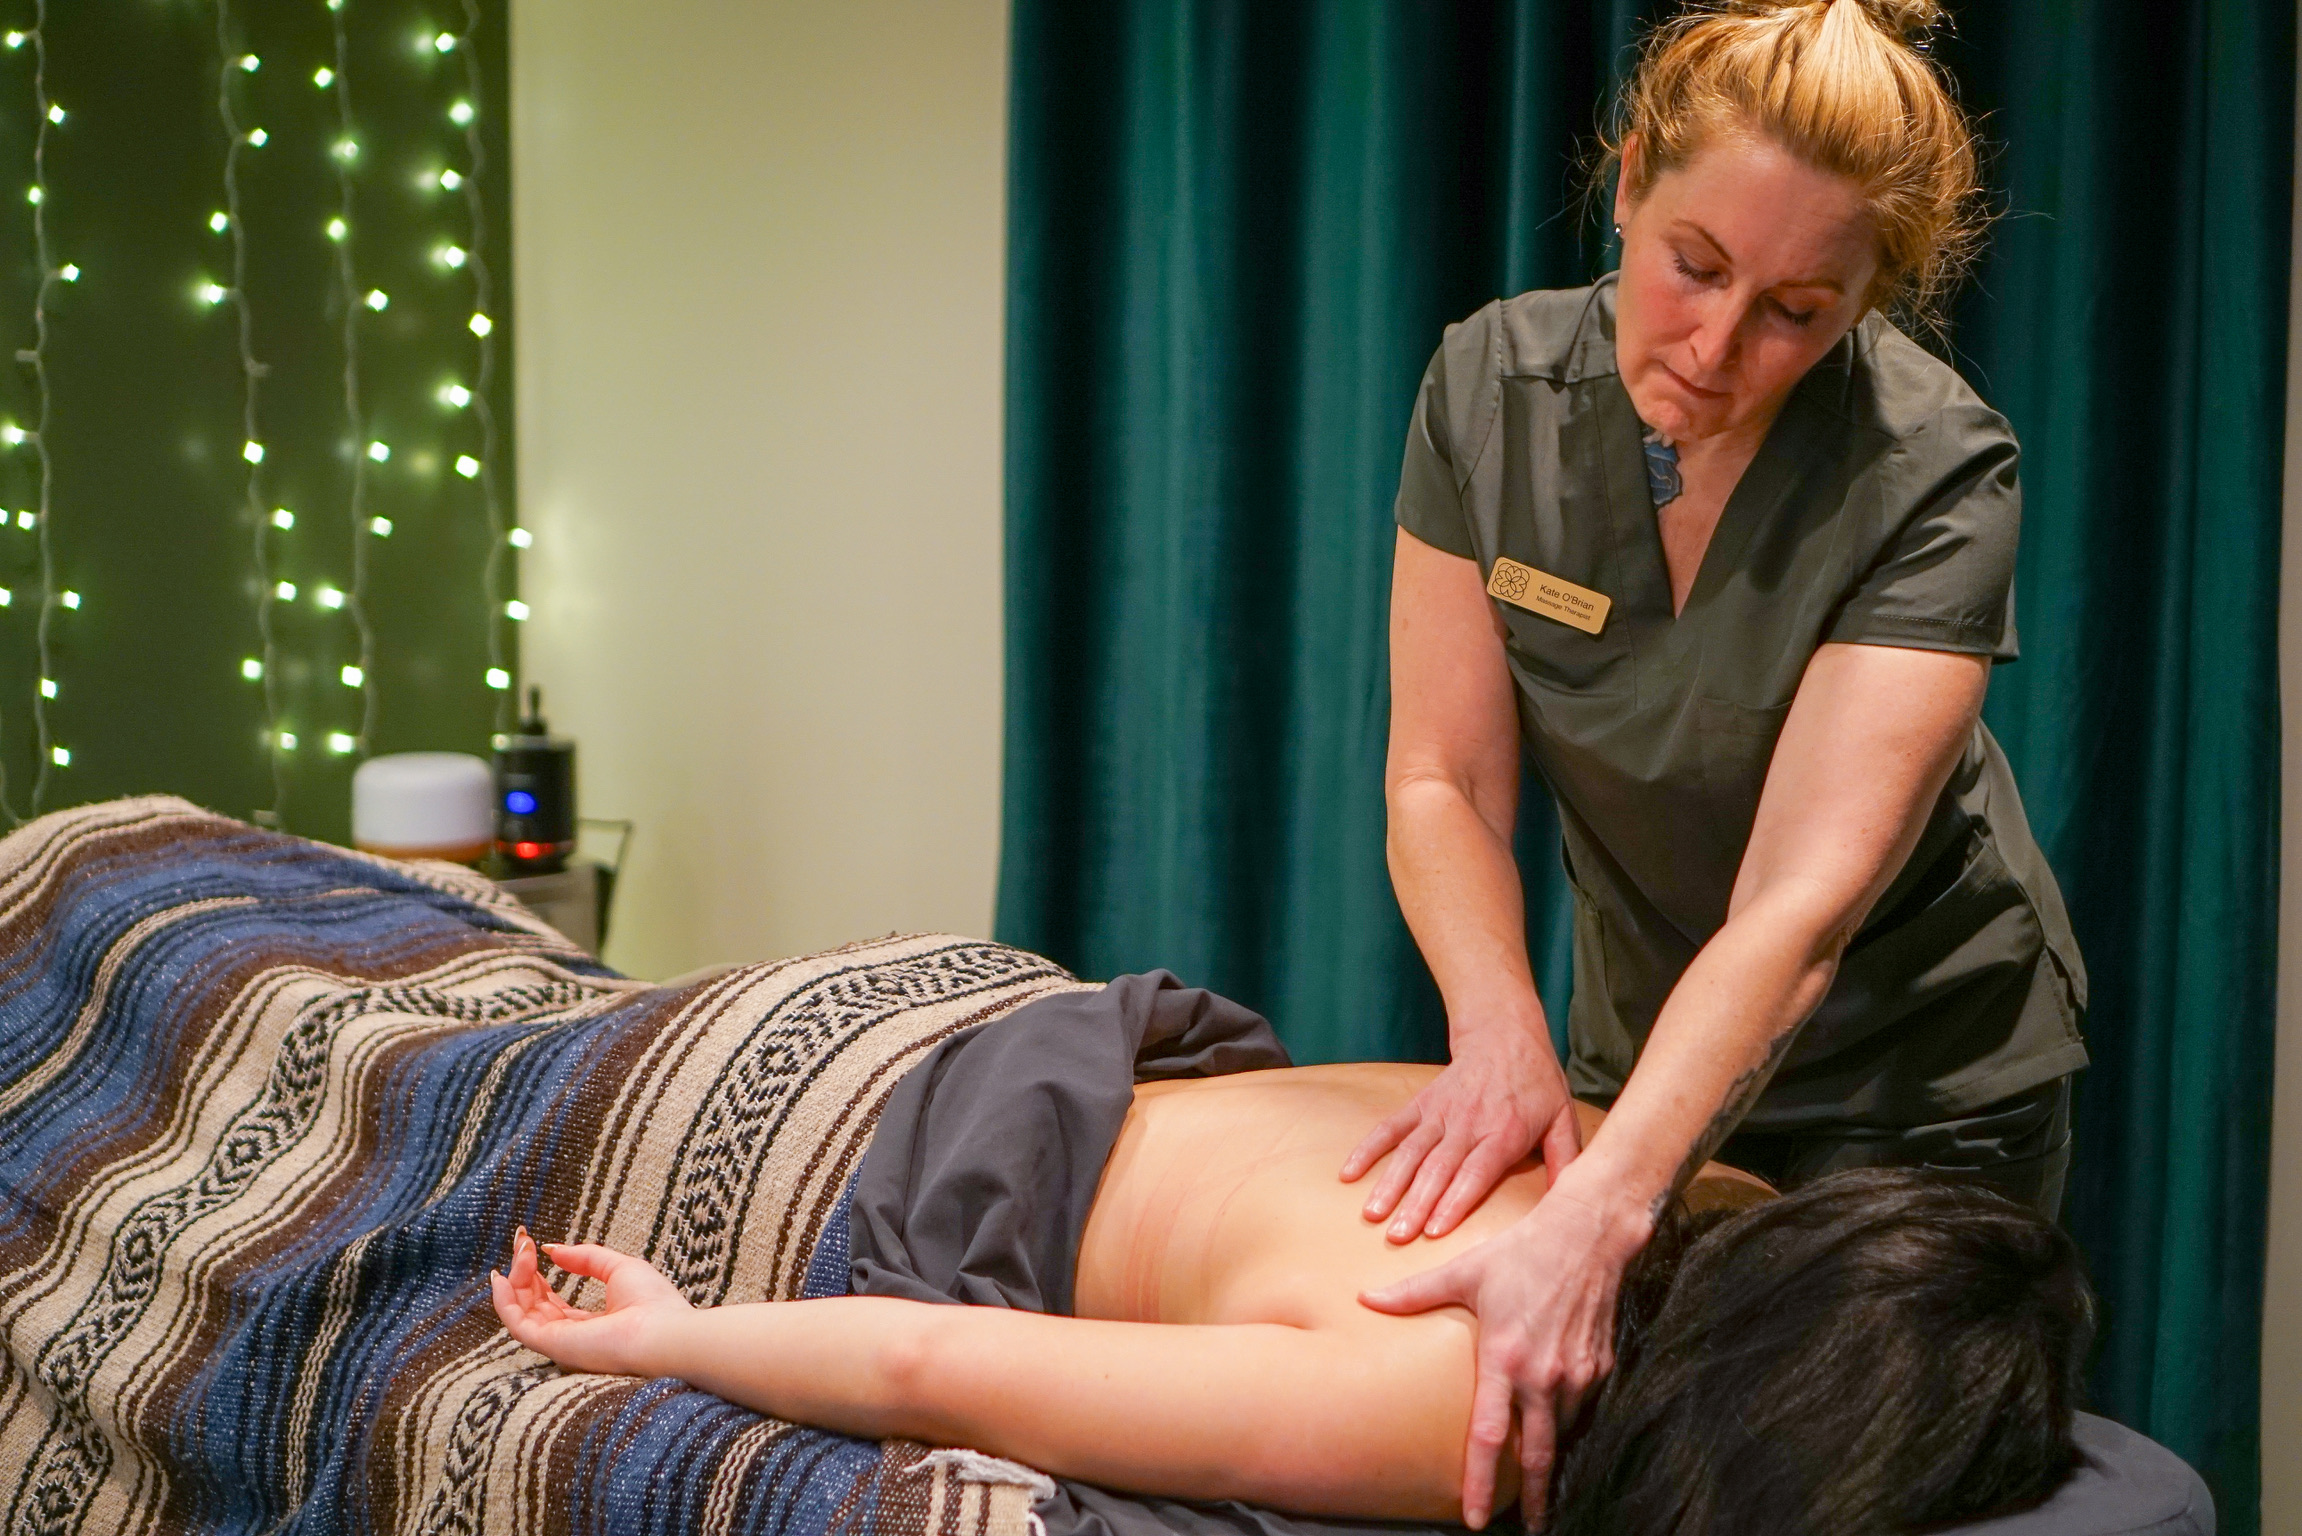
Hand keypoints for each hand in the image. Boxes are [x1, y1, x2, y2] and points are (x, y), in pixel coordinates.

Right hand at [490, 1226, 692, 1376]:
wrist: (664, 1332)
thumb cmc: (653, 1304)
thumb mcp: (618, 1268)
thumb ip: (585, 1258)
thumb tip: (551, 1250)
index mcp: (591, 1323)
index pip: (553, 1302)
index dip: (538, 1275)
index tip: (532, 1247)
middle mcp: (572, 1336)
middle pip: (534, 1305)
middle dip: (523, 1273)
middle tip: (522, 1242)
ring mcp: (560, 1343)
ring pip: (522, 1312)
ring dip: (515, 1279)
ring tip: (521, 1251)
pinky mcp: (553, 1345)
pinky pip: (517, 1325)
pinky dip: (504, 1302)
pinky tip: (500, 1277)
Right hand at [1339, 1025, 1579, 1242]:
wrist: (1505, 1034)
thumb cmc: (1537, 1083)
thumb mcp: (1562, 1119)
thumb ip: (1565, 1161)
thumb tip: (1569, 1205)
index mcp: (1504, 1133)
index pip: (1475, 1172)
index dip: (1454, 1201)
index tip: (1434, 1230)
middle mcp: (1468, 1124)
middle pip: (1437, 1169)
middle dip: (1416, 1204)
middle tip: (1398, 1236)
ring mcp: (1440, 1113)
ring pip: (1410, 1152)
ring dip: (1389, 1184)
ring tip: (1372, 1214)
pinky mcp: (1421, 1104)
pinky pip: (1390, 1128)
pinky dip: (1368, 1149)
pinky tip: (1348, 1174)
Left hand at [1358, 1183, 1644, 1529]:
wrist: (1587, 1234)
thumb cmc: (1521, 1252)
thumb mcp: (1463, 1272)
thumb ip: (1413, 1293)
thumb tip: (1365, 1298)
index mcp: (1505, 1359)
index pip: (1489, 1436)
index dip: (1478, 1481)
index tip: (1473, 1517)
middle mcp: (1544, 1375)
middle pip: (1536, 1454)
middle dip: (1531, 1496)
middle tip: (1528, 1525)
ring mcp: (1577, 1375)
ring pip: (1562, 1431)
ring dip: (1549, 1455)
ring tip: (1537, 1480)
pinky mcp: (1601, 1367)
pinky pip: (1582, 1406)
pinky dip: (1569, 1420)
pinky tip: (1559, 1425)